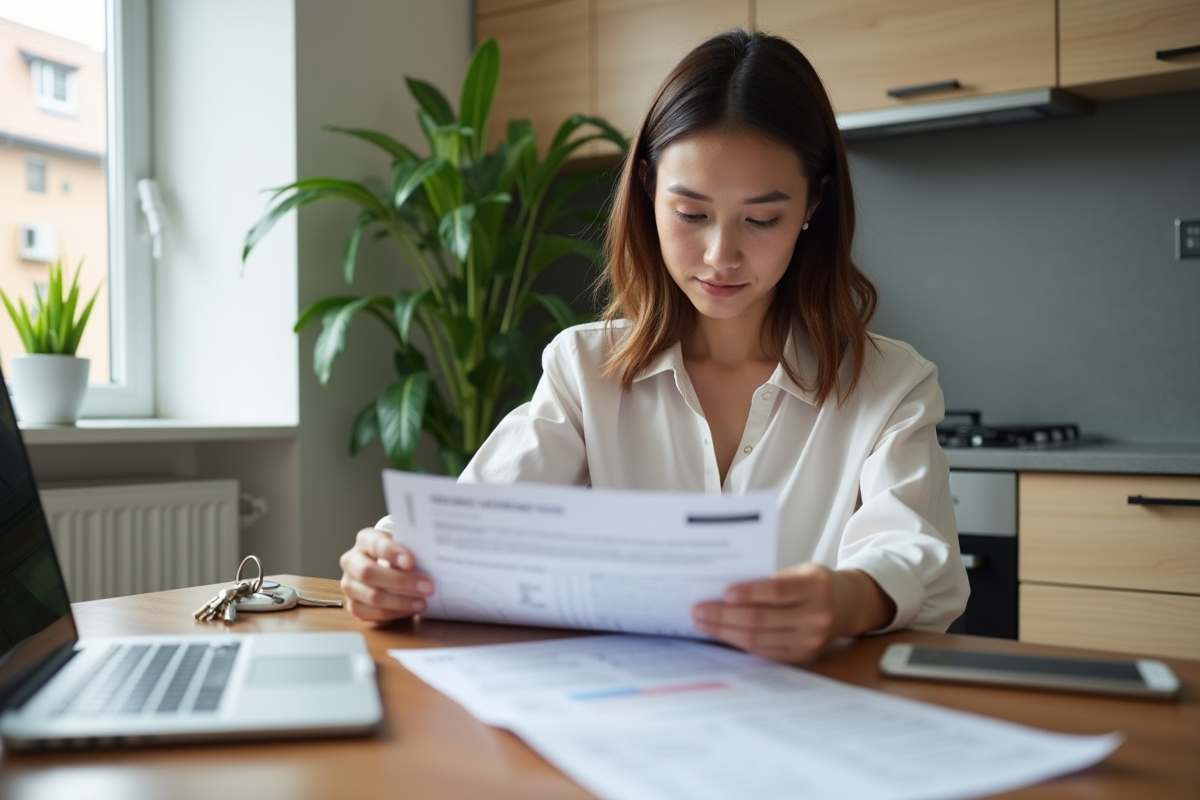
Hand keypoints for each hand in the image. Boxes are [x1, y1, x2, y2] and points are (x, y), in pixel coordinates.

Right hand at [339, 527, 434, 622]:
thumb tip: (432, 559)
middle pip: (368, 573)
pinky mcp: (353, 605)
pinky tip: (410, 610)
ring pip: (371, 596)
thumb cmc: (399, 555)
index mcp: (364, 540)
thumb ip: (412, 549)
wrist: (386, 566)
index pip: (375, 544)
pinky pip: (372, 613)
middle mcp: (351, 561)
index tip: (411, 562)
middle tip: (427, 587)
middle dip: (401, 582)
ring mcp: (349, 585)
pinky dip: (394, 613)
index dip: (392, 553)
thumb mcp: (404, 545)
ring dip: (400, 601)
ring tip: (422, 602)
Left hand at [691, 564, 894, 662]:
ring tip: (702, 623)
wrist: (847, 606)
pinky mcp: (801, 656)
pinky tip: (722, 635)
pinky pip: (763, 652)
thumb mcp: (801, 571)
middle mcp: (817, 616)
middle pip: (761, 619)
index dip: (748, 593)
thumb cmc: (816, 584)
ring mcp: (810, 641)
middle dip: (724, 616)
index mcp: (816, 588)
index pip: (776, 591)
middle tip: (698, 610)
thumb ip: (771, 579)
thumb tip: (725, 589)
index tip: (722, 593)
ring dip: (725, 632)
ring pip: (758, 639)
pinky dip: (738, 643)